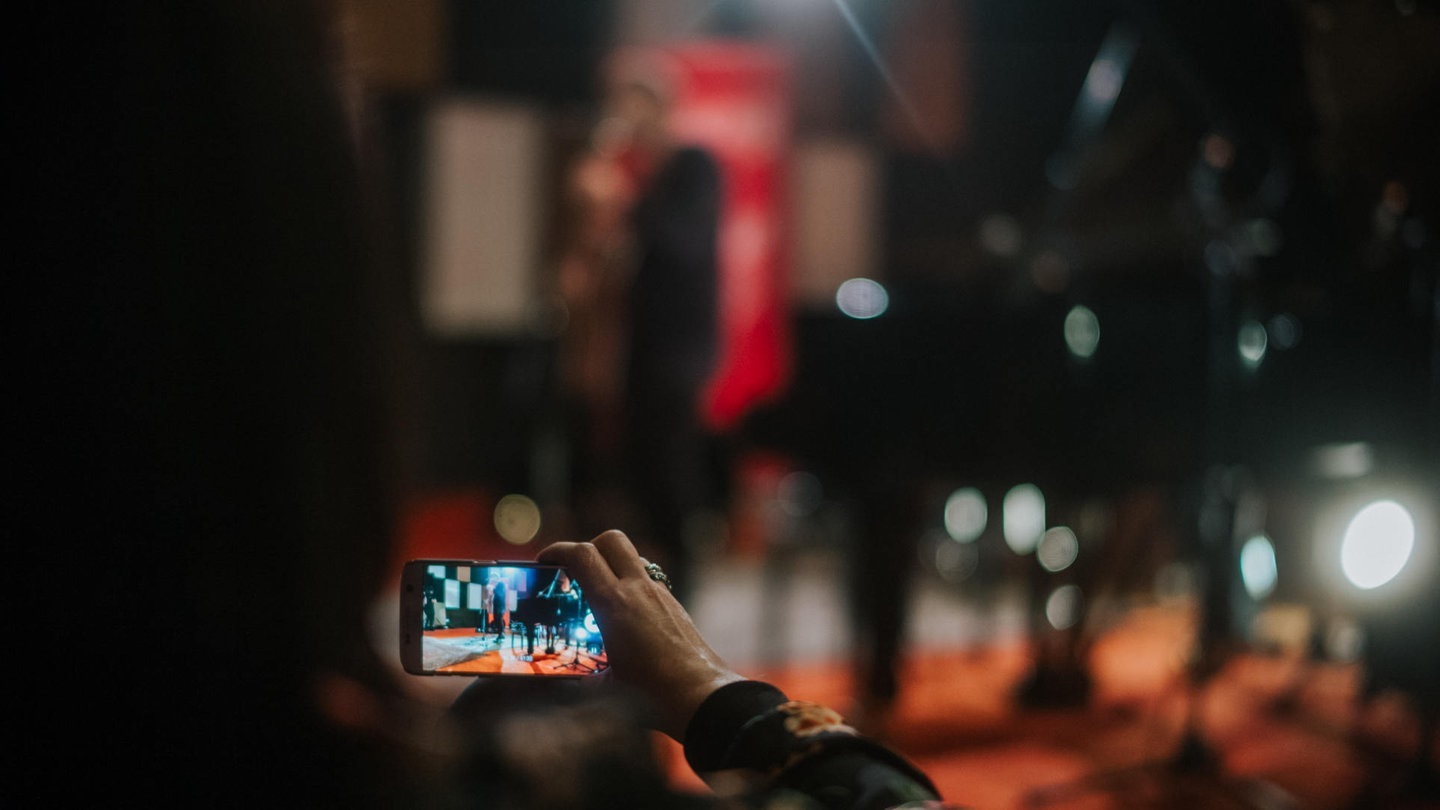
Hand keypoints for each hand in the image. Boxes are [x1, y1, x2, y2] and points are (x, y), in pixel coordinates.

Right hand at [537, 531, 742, 739]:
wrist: (702, 696)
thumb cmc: (652, 694)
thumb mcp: (603, 685)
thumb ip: (579, 675)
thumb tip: (557, 682)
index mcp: (615, 604)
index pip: (582, 555)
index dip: (558, 550)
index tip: (544, 561)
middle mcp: (639, 590)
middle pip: (611, 539)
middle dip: (588, 546)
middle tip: (573, 571)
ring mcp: (661, 594)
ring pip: (632, 557)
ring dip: (611, 565)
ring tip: (596, 595)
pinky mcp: (674, 604)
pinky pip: (648, 579)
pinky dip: (629, 585)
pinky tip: (623, 616)